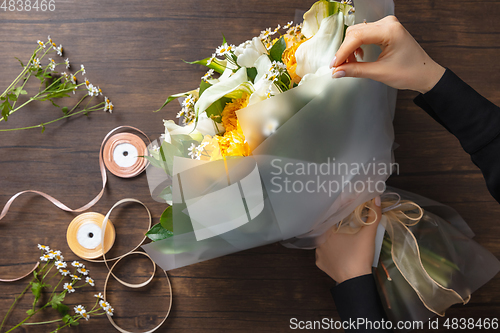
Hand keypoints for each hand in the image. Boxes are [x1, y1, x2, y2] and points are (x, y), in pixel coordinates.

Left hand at [315, 197, 381, 283]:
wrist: (355, 281)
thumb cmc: (359, 256)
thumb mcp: (368, 235)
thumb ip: (373, 216)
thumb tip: (376, 199)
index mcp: (327, 232)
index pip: (330, 219)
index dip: (338, 214)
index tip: (345, 212)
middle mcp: (319, 242)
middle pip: (327, 231)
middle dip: (336, 227)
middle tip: (346, 224)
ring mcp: (318, 254)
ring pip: (325, 242)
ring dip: (333, 240)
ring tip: (343, 238)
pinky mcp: (321, 265)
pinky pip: (325, 255)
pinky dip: (331, 252)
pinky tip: (339, 251)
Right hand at [330, 16, 444, 93]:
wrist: (425, 74)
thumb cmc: (411, 72)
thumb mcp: (380, 73)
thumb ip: (356, 70)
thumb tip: (338, 72)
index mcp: (390, 31)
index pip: (357, 36)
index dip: (343, 51)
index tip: (334, 65)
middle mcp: (388, 24)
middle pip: (355, 32)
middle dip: (345, 50)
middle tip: (339, 67)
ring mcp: (387, 25)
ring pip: (358, 32)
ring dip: (350, 48)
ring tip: (349, 64)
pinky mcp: (386, 30)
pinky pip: (364, 34)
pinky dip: (357, 45)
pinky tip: (358, 56)